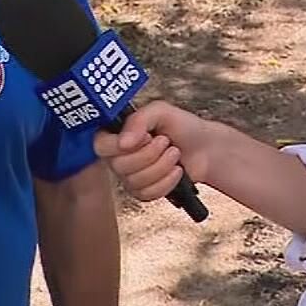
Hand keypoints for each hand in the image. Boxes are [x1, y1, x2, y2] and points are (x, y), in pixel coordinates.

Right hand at [91, 101, 211, 202]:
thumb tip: (123, 142)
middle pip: (119, 166)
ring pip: (134, 182)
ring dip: (161, 167)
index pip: (100, 145)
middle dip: (150, 154)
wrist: (205, 148)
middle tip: (165, 142)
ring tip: (174, 154)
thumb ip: (138, 120)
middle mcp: (120, 155)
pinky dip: (166, 182)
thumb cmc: (183, 127)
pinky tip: (176, 171)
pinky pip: (146, 194)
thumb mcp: (161, 112)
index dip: (119, 145)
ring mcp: (130, 176)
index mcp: (118, 133)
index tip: (144, 138)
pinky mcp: (143, 191)